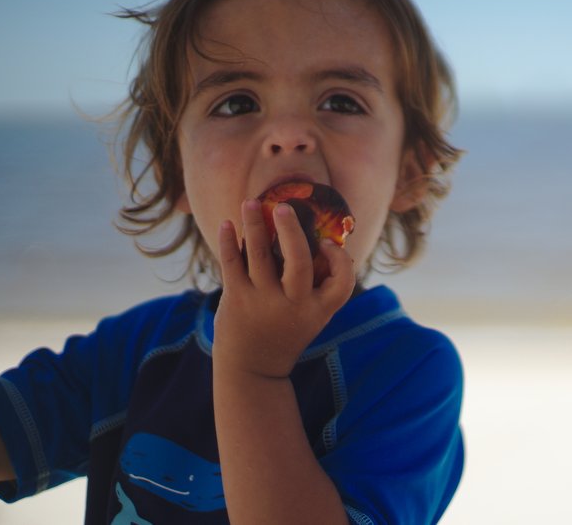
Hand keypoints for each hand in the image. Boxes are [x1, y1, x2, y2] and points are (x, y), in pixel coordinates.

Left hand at [213, 200, 355, 378]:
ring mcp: (263, 302)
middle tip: (283, 206)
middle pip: (299, 261)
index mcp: (319, 309)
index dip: (339, 258)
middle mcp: (293, 305)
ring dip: (255, 224)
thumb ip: (319, 284)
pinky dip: (230, 242)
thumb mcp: (312, 315)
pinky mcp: (237, 300)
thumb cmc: (289, 331)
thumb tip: (319, 237)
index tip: (326, 244)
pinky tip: (228, 224)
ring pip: (260, 255)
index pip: (343, 280)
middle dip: (291, 230)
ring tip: (250, 202)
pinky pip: (232, 264)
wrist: (254, 369)